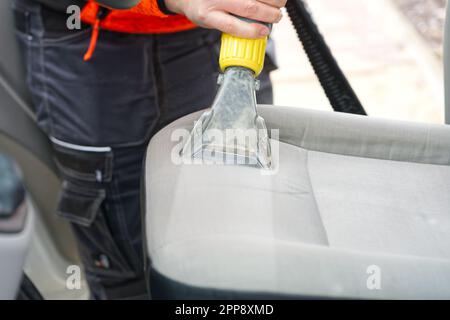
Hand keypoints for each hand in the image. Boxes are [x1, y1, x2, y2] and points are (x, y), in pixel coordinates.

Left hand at [165, 0, 286, 37]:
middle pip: (248, 7)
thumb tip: (257, 31)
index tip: (264, 32)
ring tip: (280, 4)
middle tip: (277, 17)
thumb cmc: (202, 8)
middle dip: (269, 13)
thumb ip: (230, 25)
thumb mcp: (210, 22)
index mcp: (208, 15)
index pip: (232, 25)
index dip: (251, 31)